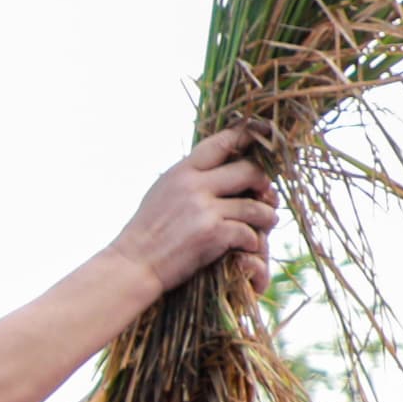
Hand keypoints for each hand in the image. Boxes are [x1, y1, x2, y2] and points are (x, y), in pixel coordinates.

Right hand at [105, 128, 277, 298]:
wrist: (134, 264)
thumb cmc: (147, 232)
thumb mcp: (162, 193)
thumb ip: (188, 179)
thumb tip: (218, 167)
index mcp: (182, 171)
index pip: (221, 143)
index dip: (247, 137)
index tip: (263, 137)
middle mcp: (194, 185)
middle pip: (248, 171)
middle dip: (263, 183)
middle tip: (267, 194)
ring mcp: (203, 209)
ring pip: (254, 206)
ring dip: (266, 216)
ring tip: (268, 221)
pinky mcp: (211, 234)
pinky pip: (247, 233)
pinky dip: (252, 241)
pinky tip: (249, 245)